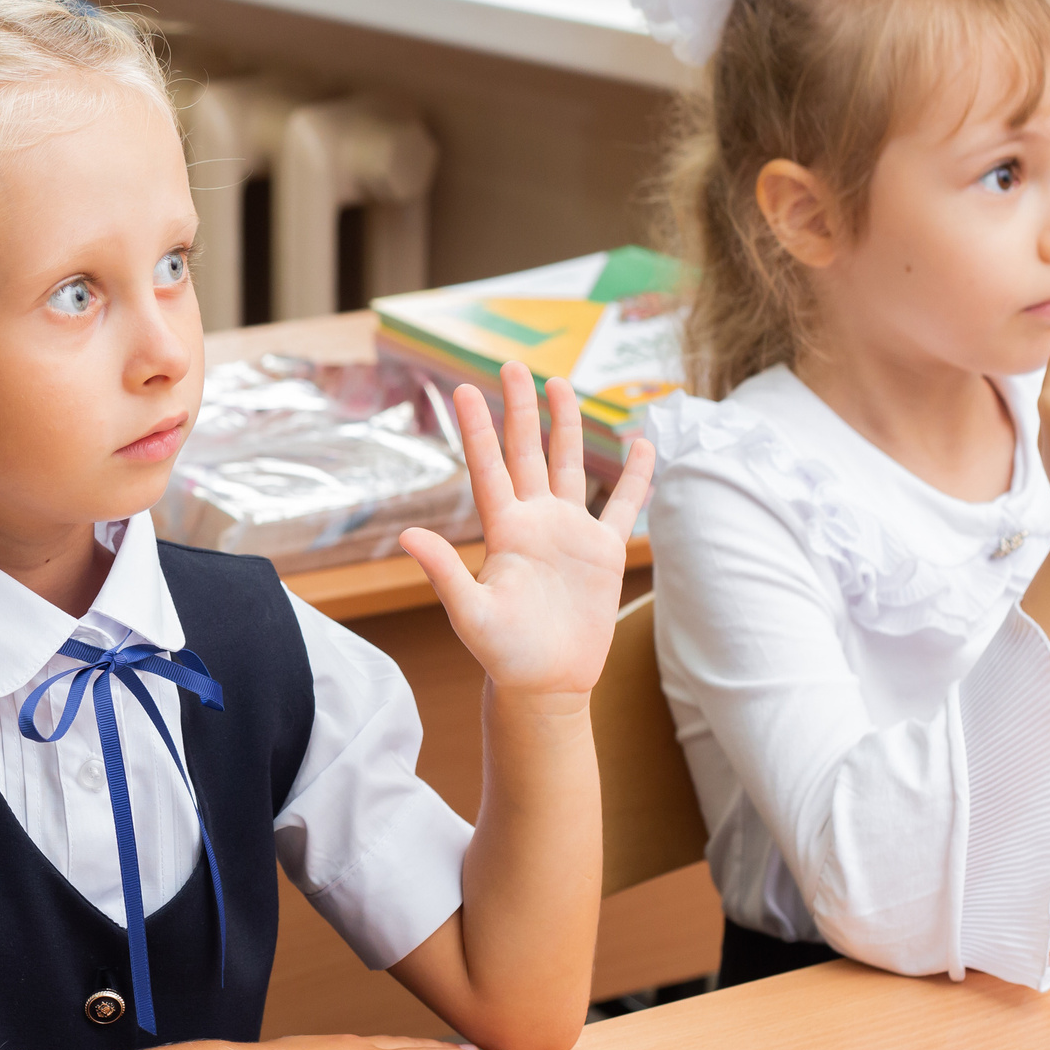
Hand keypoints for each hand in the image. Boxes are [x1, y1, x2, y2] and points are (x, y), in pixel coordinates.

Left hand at [402, 365, 651, 700]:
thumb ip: (444, 572)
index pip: (488, 467)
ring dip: (568, 427)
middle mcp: (535, 522)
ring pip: (571, 467)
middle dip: (521, 410)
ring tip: (562, 385)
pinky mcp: (602, 552)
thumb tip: (407, 536)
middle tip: (513, 364)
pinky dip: (634, 477)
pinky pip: (623, 507)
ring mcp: (570, 533)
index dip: (478, 428)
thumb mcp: (470, 613)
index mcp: (503, 531)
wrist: (545, 684)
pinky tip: (642, 444)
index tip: (466, 387)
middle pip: (527, 453)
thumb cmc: (503, 654)